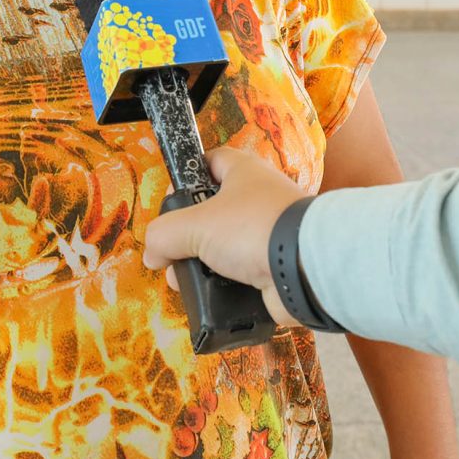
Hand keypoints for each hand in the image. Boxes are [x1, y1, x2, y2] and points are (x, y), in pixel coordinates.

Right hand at [142, 147, 310, 324]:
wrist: (305, 268)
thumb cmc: (252, 228)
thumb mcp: (195, 226)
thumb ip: (164, 235)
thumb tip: (152, 255)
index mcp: (243, 172)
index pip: (210, 162)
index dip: (187, 179)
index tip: (171, 203)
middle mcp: (259, 198)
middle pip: (213, 212)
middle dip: (189, 238)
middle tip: (175, 257)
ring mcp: (270, 234)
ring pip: (226, 247)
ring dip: (205, 267)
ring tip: (192, 284)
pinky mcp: (277, 266)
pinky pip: (243, 275)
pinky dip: (228, 287)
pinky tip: (215, 297)